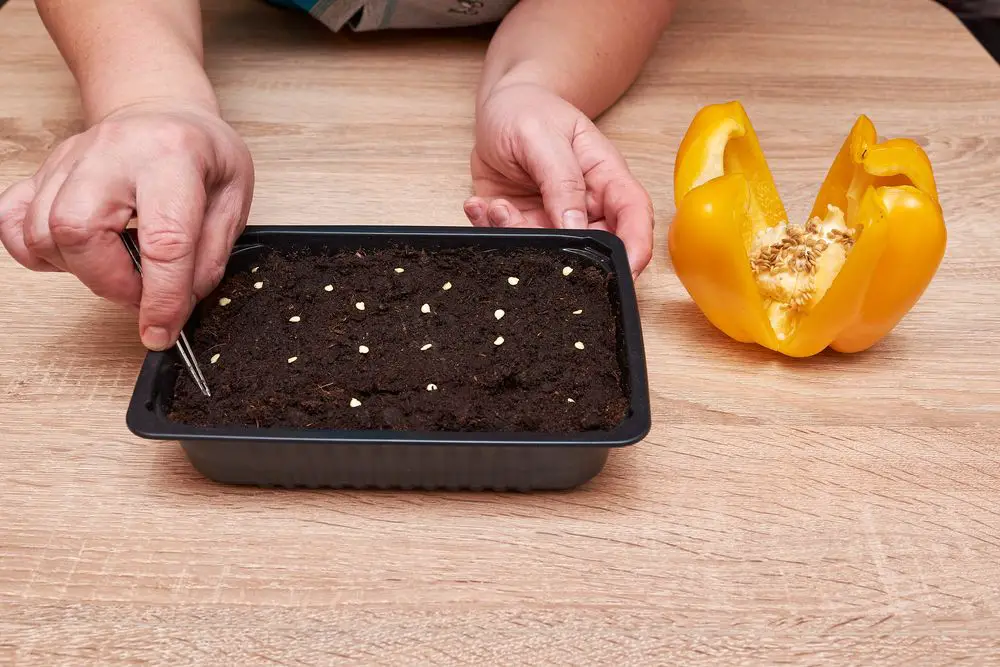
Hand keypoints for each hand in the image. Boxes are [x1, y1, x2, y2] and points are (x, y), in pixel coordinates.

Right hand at [0, 101, 253, 349]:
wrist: (163, 109)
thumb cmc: (201, 151)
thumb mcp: (234, 196)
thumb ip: (210, 254)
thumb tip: (181, 302)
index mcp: (173, 156)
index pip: (164, 241)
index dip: (162, 298)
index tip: (161, 331)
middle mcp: (114, 152)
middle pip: (78, 230)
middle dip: (109, 283)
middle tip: (141, 292)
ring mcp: (70, 159)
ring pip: (42, 230)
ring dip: (79, 270)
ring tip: (117, 267)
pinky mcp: (44, 171)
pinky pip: (13, 220)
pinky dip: (37, 251)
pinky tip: (75, 254)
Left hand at [463, 82, 653, 276]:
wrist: (499, 110)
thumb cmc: (528, 111)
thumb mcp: (543, 136)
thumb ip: (561, 181)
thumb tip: (575, 226)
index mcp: (605, 176)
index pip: (634, 214)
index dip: (637, 246)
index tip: (626, 271)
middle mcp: (586, 204)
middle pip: (595, 246)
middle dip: (564, 253)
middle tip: (529, 234)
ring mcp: (554, 219)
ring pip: (549, 252)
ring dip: (516, 235)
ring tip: (496, 206)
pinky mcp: (525, 225)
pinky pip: (513, 243)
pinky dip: (492, 229)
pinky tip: (480, 205)